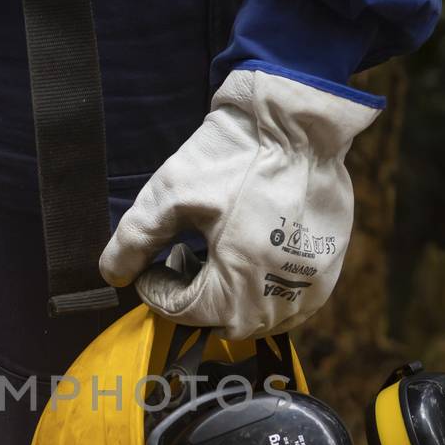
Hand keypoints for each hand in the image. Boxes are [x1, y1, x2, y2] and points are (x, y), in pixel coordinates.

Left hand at [99, 68, 378, 339]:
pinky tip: (249, 256)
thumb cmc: (232, 155)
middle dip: (193, 298)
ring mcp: (312, 286)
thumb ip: (134, 239)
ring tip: (214, 257)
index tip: (149, 264)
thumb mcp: (170, 194)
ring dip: (229, 301)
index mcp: (239, 283)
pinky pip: (292, 302)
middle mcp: (281, 296)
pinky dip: (264, 293)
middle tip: (181, 259)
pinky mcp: (331, 269)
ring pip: (259, 319)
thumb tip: (114, 274)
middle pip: (222, 323)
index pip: (184, 312)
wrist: (297, 121)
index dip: (157, 289)